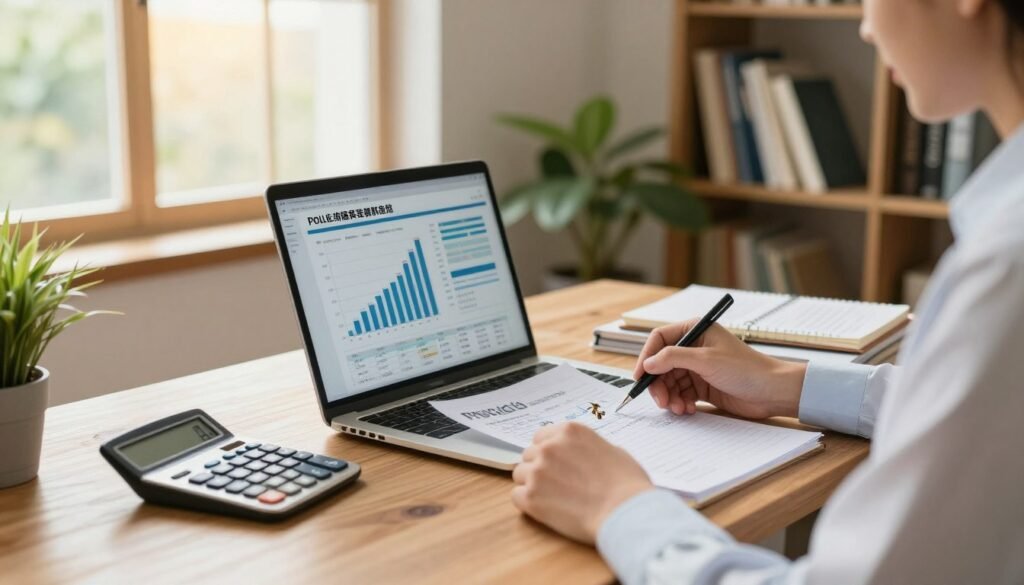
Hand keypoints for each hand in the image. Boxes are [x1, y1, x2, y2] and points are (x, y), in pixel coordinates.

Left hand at [511, 422, 653, 544]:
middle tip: (555, 484)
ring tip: (552, 498)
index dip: (547, 451)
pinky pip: (517, 496)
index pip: (541, 436)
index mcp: (569, 431)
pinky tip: (545, 509)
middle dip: (539, 468)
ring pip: (520, 474)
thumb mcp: (612, 451)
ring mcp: (538, 471)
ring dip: (532, 484)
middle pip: (529, 455)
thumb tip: (581, 455)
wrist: (624, 511)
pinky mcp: (531, 497)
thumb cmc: (626, 484)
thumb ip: (588, 448)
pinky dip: (528, 503)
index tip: (554, 464)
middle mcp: (549, 447)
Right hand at [633, 320, 806, 419]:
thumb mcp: (705, 360)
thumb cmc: (746, 368)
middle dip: (658, 383)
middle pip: (661, 364)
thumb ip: (673, 358)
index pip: (660, 339)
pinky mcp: (703, 386)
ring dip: (669, 396)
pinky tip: (688, 409)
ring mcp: (698, 367)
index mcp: (695, 331)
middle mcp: (694, 347)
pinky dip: (680, 402)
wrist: (772, 392)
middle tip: (661, 400)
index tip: (640, 376)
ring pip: (670, 381)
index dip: (646, 357)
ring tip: (678, 408)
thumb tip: (647, 362)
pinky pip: (681, 393)